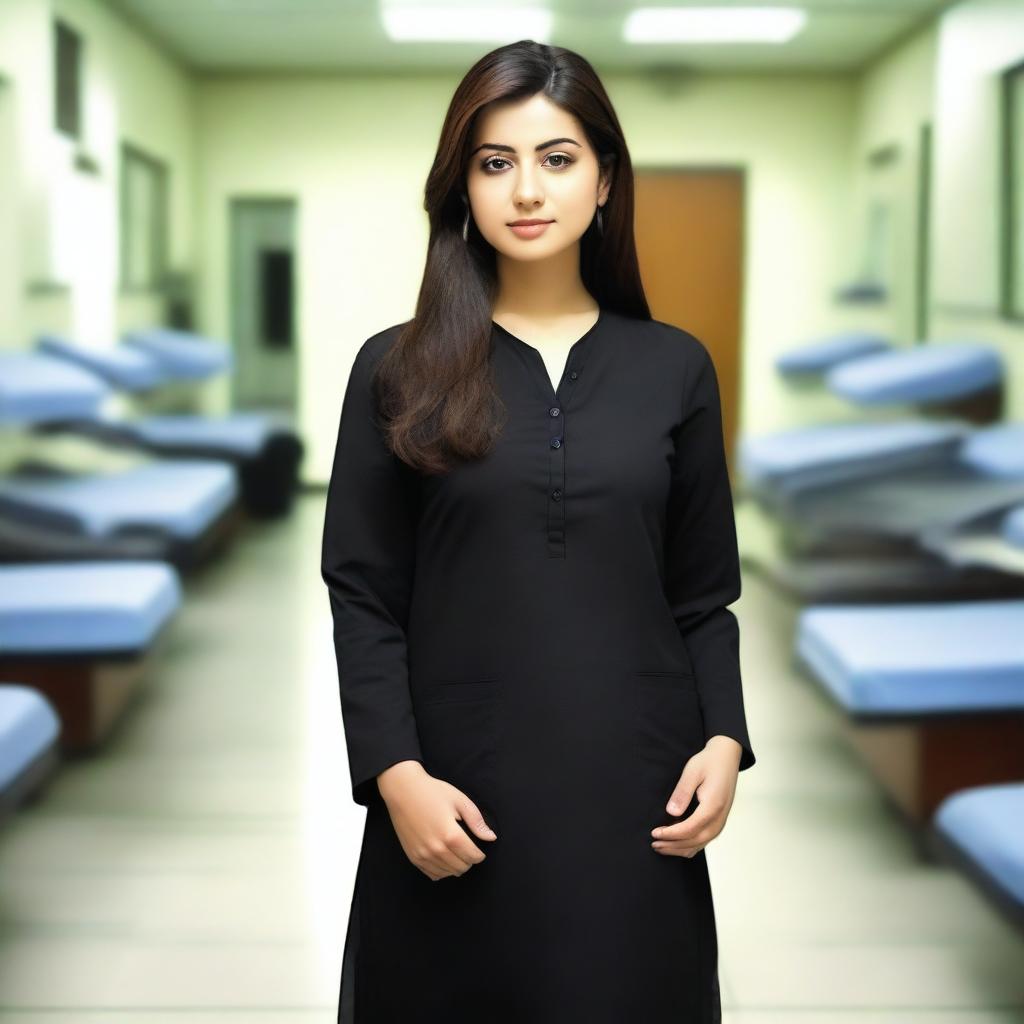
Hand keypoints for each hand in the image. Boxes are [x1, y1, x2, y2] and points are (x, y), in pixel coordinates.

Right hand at [376, 760, 498, 880]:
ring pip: (448, 873)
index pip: (473, 857)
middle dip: (469, 860)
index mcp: (450, 835)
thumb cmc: (432, 792)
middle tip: (467, 848)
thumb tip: (491, 837)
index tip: (479, 849)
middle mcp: (436, 849)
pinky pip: (433, 874)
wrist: (403, 790)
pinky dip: (442, 870)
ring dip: (456, 866)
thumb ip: (476, 821)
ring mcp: (423, 855)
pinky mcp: (413, 857)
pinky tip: (443, 858)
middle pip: (462, 867)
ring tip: (455, 852)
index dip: (480, 854)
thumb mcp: (459, 800)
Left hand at [649, 735, 741, 857]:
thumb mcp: (692, 771)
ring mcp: (720, 821)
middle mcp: (719, 818)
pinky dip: (689, 846)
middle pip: (695, 841)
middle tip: (654, 843)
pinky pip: (704, 840)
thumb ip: (682, 792)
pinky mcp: (718, 821)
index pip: (689, 829)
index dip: (670, 834)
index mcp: (713, 806)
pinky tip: (676, 843)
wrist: (726, 757)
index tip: (654, 833)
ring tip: (661, 846)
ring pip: (700, 844)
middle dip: (673, 846)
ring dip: (680, 848)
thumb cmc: (709, 762)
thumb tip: (671, 813)